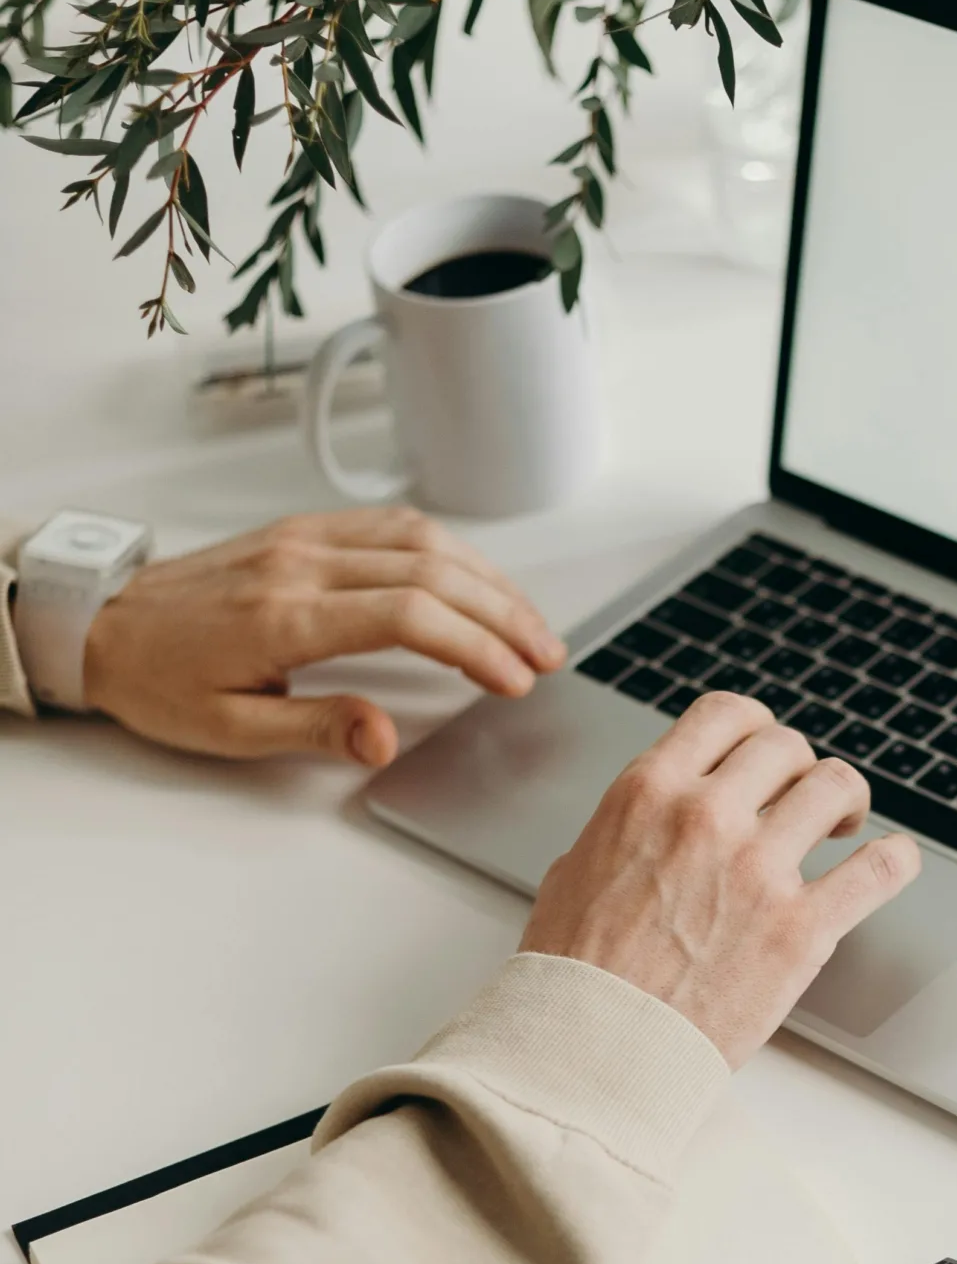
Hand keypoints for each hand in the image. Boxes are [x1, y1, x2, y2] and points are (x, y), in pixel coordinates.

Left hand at [81, 504, 565, 765]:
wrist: (102, 625)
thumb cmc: (160, 681)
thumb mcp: (228, 730)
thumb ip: (315, 729)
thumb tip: (386, 738)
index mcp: (286, 615)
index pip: (410, 615)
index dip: (475, 646)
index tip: (515, 679)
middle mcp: (302, 563)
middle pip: (432, 570)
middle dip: (503, 612)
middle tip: (546, 655)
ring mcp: (304, 538)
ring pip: (421, 538)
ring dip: (486, 577)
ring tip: (527, 621)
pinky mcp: (303, 531)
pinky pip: (392, 525)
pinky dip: (448, 551)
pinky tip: (475, 580)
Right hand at [521, 692, 921, 1065]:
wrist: (589, 1050)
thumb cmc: (573, 973)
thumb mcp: (577, 868)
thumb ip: (629, 827)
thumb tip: (655, 819)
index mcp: (648, 793)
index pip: (726, 715)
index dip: (756, 728)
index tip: (765, 754)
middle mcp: (707, 817)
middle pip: (786, 747)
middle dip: (797, 770)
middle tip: (800, 801)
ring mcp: (758, 871)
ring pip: (836, 786)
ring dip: (845, 801)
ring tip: (842, 828)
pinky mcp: (800, 930)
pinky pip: (879, 869)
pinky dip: (895, 859)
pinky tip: (892, 861)